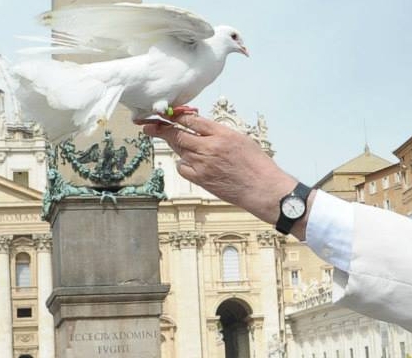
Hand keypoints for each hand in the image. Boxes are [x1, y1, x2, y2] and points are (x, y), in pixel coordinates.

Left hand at [143, 115, 299, 232]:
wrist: (263, 189)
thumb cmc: (257, 165)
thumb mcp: (241, 139)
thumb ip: (219, 132)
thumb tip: (200, 128)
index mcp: (222, 134)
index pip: (191, 120)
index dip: (175, 116)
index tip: (165, 114)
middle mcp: (209, 147)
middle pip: (177, 134)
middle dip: (160, 129)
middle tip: (148, 126)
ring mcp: (203, 164)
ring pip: (179, 150)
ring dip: (175, 145)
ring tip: (175, 142)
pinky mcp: (201, 179)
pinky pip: (182, 167)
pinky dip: (183, 163)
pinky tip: (191, 163)